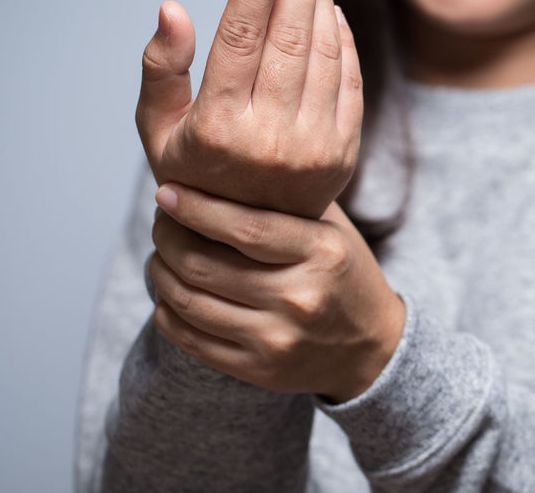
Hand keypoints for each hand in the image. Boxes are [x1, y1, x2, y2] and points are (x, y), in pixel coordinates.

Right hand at [136, 0, 362, 218]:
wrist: (251, 240)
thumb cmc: (196, 174)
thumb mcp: (159, 129)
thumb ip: (160, 69)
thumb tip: (173, 9)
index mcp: (218, 132)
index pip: (240, 40)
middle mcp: (270, 141)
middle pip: (291, 38)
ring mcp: (314, 149)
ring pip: (325, 54)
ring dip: (322, 1)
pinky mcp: (344, 152)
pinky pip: (349, 80)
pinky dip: (343, 39)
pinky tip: (330, 9)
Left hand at [148, 182, 405, 402]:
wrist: (373, 349)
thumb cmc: (344, 275)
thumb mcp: (332, 229)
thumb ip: (286, 200)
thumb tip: (222, 166)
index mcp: (321, 252)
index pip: (244, 227)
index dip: (195, 208)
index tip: (166, 193)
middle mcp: (300, 298)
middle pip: (205, 265)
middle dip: (168, 238)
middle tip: (162, 223)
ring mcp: (278, 339)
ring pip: (190, 303)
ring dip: (161, 274)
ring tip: (162, 256)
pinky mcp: (260, 369)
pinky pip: (192, 341)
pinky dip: (168, 313)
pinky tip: (169, 294)